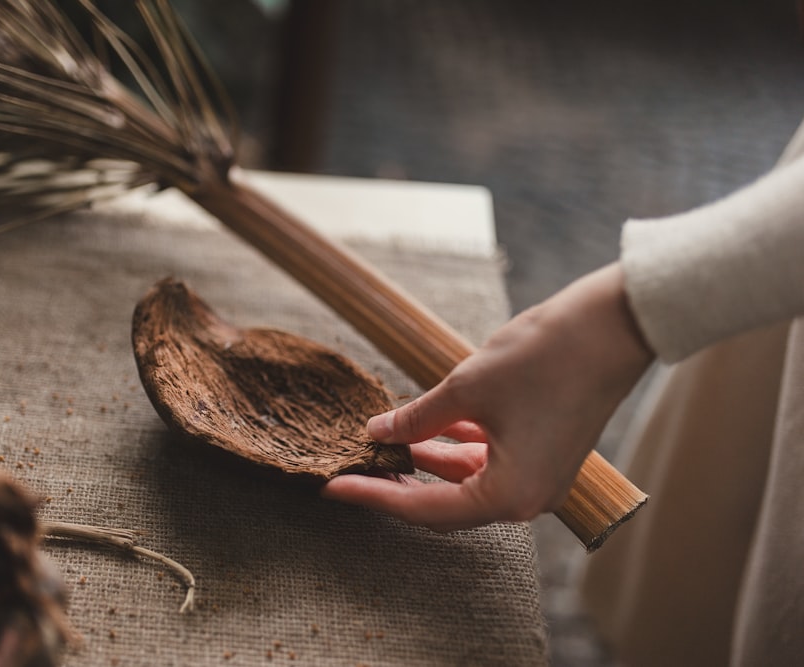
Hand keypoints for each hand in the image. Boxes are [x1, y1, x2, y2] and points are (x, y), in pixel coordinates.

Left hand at [322, 263, 653, 530]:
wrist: (612, 326)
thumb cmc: (544, 358)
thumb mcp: (465, 388)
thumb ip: (416, 418)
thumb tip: (376, 433)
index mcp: (511, 495)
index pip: (425, 509)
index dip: (374, 496)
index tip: (333, 488)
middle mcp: (528, 500)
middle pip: (446, 504)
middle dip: (396, 485)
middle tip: (349, 471)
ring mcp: (539, 479)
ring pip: (465, 482)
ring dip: (424, 465)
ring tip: (378, 448)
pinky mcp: (544, 454)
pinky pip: (487, 463)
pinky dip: (453, 449)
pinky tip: (422, 432)